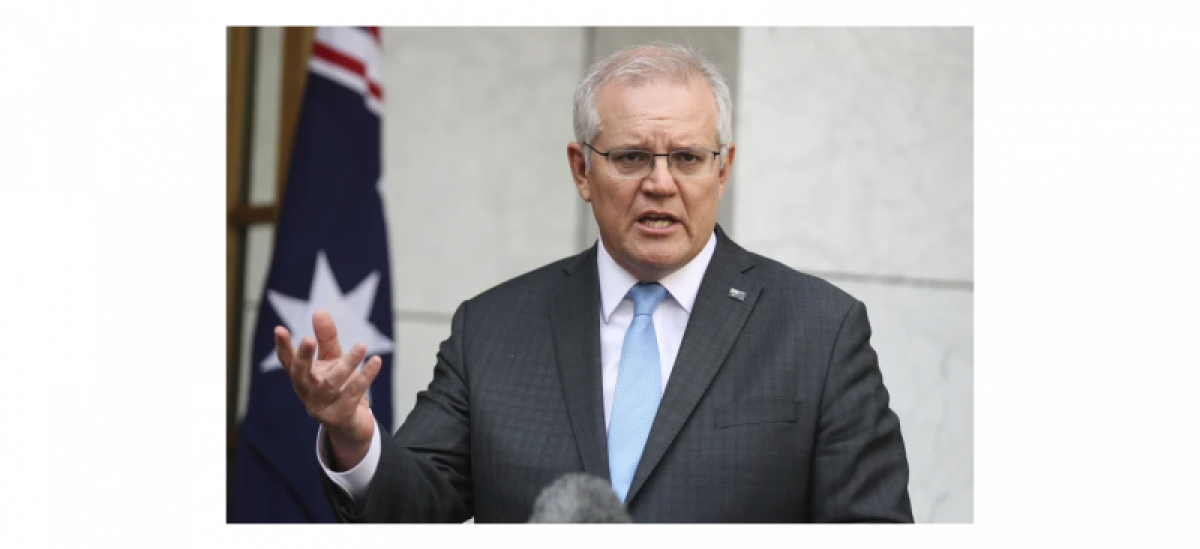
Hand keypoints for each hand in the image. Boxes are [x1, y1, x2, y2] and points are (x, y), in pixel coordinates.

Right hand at [274, 310, 379, 461]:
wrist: (350, 425)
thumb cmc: (338, 386)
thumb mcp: (332, 359)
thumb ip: (326, 337)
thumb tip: (319, 311)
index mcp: (301, 377)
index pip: (288, 361)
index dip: (282, 346)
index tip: (279, 329)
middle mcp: (307, 392)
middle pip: (301, 374)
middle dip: (304, 357)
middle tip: (308, 339)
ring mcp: (321, 406)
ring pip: (331, 383)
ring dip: (347, 364)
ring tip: (362, 345)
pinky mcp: (339, 416)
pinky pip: (353, 393)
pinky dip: (365, 377)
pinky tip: (376, 362)